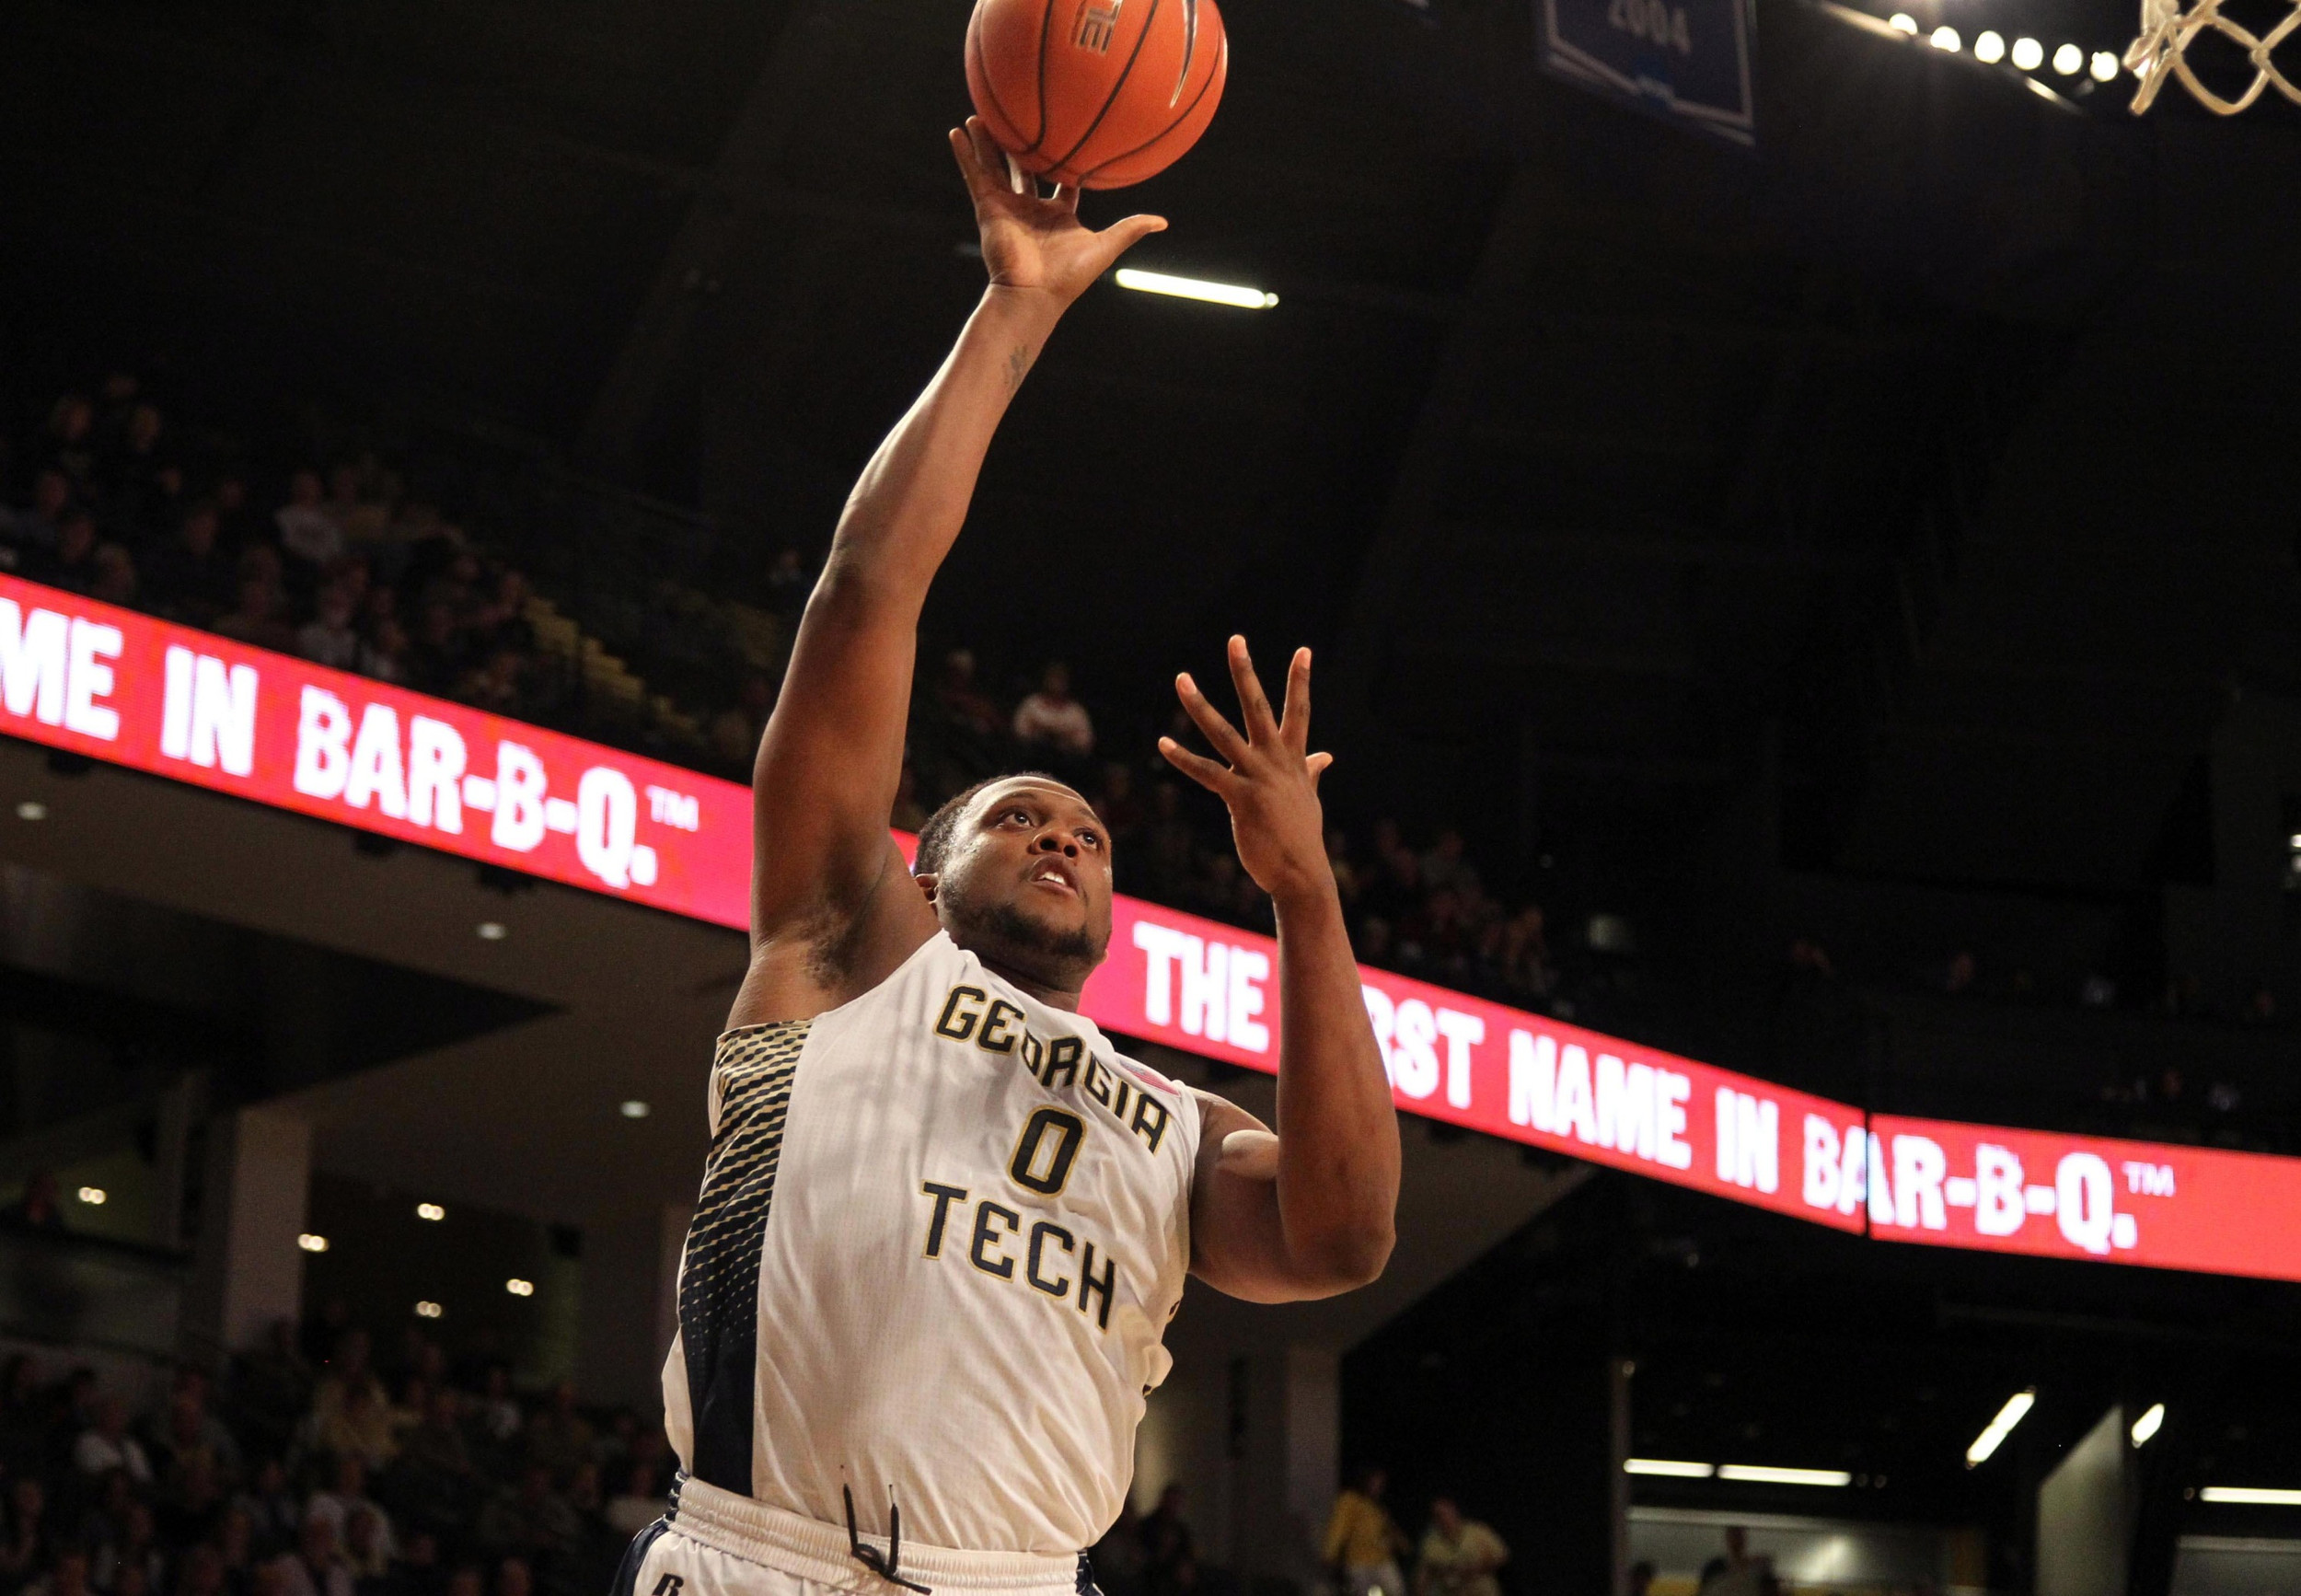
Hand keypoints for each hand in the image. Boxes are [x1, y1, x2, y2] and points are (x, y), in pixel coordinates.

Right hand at [949, 118, 1165, 306]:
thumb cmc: (1071, 275)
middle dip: (1019, 145)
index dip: (1064, 160)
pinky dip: (965, 154)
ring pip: (995, 166)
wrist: (1036, 294)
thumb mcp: (1107, 246)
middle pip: (1024, 168)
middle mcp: (1031, 208)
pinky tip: (956, 132)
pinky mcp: (988, 208)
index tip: (1066, 135)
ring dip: (986, 142)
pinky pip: (975, 175)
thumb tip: (1163, 222)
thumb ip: (1131, 229)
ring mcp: (1008, 207)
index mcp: (1059, 214)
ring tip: (978, 115)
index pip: (1061, 180)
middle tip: (1017, 117)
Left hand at [1160, 637, 1336, 904]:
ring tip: (1181, 678)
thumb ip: (1312, 772)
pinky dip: (1183, 758)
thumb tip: (1326, 757)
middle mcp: (1276, 762)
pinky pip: (1207, 773)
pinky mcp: (1241, 798)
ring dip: (1199, 704)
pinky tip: (1164, 743)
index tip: (1304, 650)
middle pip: (1258, 707)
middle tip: (1236, 640)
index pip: (1299, 711)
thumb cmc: (1302, 837)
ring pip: (1223, 732)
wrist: (1301, 873)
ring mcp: (1258, 778)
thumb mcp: (1308, 798)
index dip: (1300, 680)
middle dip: (1245, 672)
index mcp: (1294, 759)